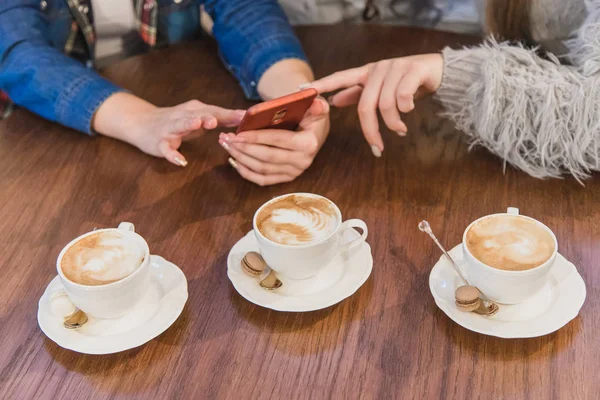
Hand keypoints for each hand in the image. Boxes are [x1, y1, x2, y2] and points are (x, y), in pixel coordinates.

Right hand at [93, 93, 244, 165]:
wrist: (141, 123)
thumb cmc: (176, 121)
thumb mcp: (198, 117)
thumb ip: (220, 118)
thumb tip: (245, 118)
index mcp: (195, 110)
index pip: (215, 110)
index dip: (230, 114)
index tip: (247, 116)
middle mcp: (183, 116)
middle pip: (198, 114)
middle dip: (210, 116)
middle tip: (221, 119)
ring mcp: (170, 128)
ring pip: (180, 124)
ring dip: (189, 123)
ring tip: (199, 124)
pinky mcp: (159, 142)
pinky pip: (166, 149)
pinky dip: (172, 155)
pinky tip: (180, 161)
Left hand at [218, 97, 329, 185]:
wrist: (314, 131)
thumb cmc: (311, 116)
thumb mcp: (317, 107)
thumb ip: (318, 105)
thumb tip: (317, 104)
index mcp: (308, 143)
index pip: (279, 140)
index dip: (257, 138)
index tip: (238, 133)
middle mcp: (303, 161)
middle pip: (267, 157)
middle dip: (243, 148)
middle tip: (227, 138)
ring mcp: (294, 172)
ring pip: (262, 169)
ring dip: (241, 158)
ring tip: (226, 145)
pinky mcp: (286, 179)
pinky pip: (263, 180)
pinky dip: (246, 172)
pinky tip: (234, 161)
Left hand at [309, 54, 442, 155]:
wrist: (438, 70)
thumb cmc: (406, 81)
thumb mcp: (380, 87)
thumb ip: (357, 93)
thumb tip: (334, 101)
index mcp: (366, 72)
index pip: (340, 77)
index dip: (322, 84)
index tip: (301, 89)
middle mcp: (378, 68)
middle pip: (366, 105)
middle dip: (371, 130)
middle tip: (378, 148)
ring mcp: (395, 68)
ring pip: (386, 104)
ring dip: (393, 123)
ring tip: (400, 131)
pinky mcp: (413, 70)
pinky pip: (403, 96)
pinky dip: (406, 109)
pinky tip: (410, 111)